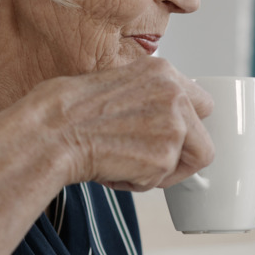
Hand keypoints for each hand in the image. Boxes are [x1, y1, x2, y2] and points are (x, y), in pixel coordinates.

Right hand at [13, 57, 214, 189]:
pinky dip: (138, 182)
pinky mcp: (164, 157)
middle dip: (182, 156)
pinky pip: (161, 181)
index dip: (186, 125)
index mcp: (162, 72)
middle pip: (203, 138)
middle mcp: (175, 95)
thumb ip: (149, 98)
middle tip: (151, 160)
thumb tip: (163, 123)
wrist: (51, 131)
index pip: (201, 102)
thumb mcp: (117, 84)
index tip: (173, 137)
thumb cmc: (69, 110)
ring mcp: (174, 126)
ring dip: (158, 171)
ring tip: (123, 161)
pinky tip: (112, 167)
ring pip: (186, 163)